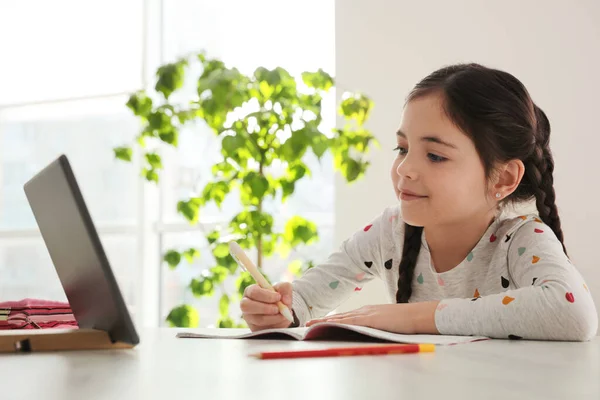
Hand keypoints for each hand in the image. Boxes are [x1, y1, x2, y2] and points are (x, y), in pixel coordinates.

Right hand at [240, 282, 293, 331]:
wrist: (282, 312)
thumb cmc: (279, 298)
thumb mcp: (283, 289)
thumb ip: (285, 288)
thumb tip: (285, 300)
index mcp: (251, 290)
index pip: (253, 291)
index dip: (266, 295)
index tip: (278, 297)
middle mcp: (246, 303)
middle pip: (246, 305)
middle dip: (264, 308)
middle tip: (277, 309)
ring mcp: (249, 317)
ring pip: (256, 319)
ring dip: (272, 318)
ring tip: (282, 315)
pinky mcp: (254, 328)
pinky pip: (262, 328)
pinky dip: (274, 325)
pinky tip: (280, 320)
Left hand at [305, 301, 439, 334]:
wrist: (418, 314)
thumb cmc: (407, 320)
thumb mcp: (388, 322)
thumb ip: (377, 325)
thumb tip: (370, 332)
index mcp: (369, 312)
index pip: (346, 316)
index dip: (331, 319)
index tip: (319, 322)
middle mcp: (365, 311)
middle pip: (340, 316)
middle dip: (322, 320)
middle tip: (307, 323)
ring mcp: (367, 314)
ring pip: (341, 319)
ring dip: (325, 322)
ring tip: (310, 325)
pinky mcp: (371, 320)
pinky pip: (351, 322)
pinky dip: (338, 324)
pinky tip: (329, 326)